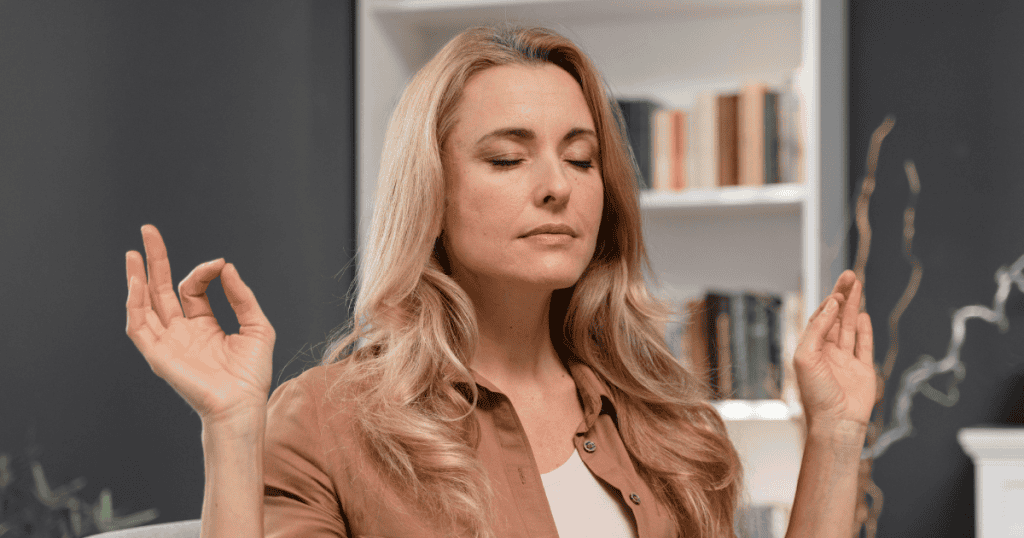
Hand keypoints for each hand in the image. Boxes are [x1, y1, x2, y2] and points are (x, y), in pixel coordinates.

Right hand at [125, 225, 274, 424]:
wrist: (242, 406)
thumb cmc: (251, 375)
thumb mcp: (258, 328)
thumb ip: (242, 297)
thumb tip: (227, 267)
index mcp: (203, 326)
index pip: (193, 288)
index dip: (204, 271)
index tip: (220, 264)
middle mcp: (182, 332)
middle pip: (162, 289)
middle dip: (156, 260)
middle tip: (148, 231)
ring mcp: (168, 343)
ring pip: (145, 304)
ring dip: (137, 278)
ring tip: (134, 252)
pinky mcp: (158, 355)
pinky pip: (139, 327)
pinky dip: (135, 304)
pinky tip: (137, 282)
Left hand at [793, 270, 876, 430]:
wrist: (836, 422)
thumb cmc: (816, 393)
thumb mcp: (806, 356)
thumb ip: (818, 329)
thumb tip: (831, 305)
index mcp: (810, 350)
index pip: (818, 319)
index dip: (827, 304)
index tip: (836, 292)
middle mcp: (827, 353)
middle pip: (835, 318)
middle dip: (842, 296)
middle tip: (849, 275)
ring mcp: (846, 362)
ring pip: (849, 327)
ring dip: (852, 306)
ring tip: (857, 284)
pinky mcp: (863, 371)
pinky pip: (863, 346)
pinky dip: (863, 330)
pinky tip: (861, 315)